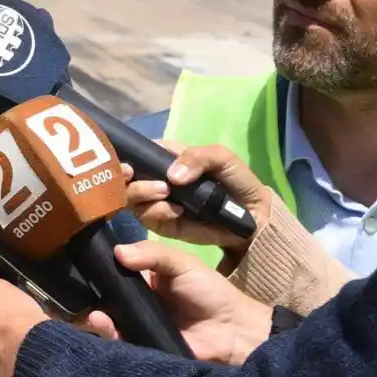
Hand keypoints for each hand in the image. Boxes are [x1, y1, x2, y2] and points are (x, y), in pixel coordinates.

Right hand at [78, 241, 272, 364]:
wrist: (234, 331)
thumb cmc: (209, 292)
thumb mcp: (181, 263)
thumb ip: (152, 254)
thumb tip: (116, 252)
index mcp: (142, 282)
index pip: (112, 275)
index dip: (96, 272)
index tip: (75, 265)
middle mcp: (134, 305)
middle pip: (104, 301)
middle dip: (89, 299)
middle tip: (78, 296)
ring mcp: (136, 329)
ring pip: (108, 323)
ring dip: (96, 320)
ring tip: (94, 316)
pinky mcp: (140, 350)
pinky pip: (119, 344)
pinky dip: (108, 337)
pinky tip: (103, 326)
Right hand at [124, 141, 272, 261]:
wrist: (252, 217)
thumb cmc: (236, 182)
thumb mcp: (221, 159)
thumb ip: (197, 157)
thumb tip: (171, 176)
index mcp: (167, 158)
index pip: (137, 152)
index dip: (127, 155)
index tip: (128, 162)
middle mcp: (156, 178)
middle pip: (125, 177)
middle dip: (123, 177)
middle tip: (132, 175)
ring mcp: (156, 201)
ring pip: (129, 197)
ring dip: (140, 193)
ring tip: (164, 192)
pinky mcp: (161, 223)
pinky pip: (146, 217)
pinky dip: (157, 212)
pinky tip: (177, 212)